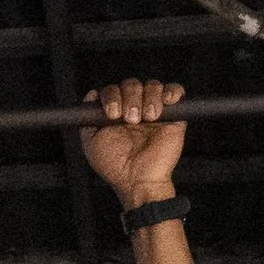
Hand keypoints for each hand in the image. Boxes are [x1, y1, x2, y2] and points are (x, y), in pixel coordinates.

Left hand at [79, 78, 184, 206]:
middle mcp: (134, 109)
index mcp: (116, 114)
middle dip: (130, 98)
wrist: (138, 179)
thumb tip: (91, 96)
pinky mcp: (174, 115)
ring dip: (148, 98)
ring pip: (152, 85)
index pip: (113, 90)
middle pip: (132, 84)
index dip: (112, 96)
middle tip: (130, 120)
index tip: (113, 114)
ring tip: (147, 119)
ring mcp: (154, 111)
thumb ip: (88, 119)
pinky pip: (176, 91)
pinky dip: (171, 92)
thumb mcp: (91, 143)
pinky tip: (164, 105)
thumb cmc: (115, 166)